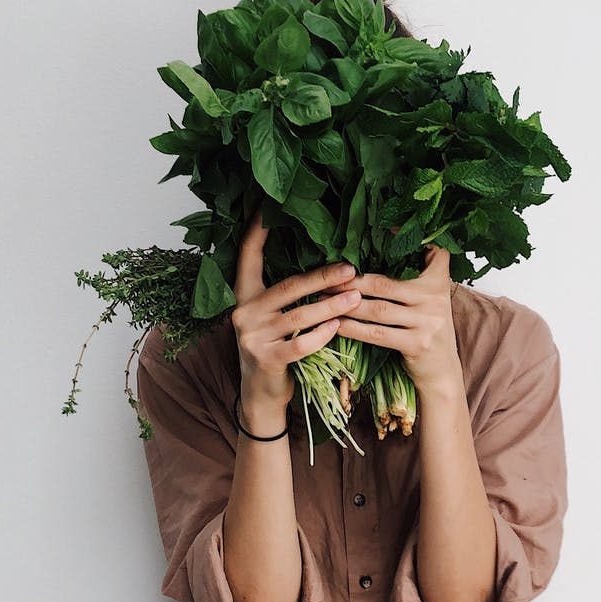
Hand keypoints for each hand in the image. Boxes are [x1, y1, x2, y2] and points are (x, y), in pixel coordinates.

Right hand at [231, 207, 362, 409]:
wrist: (261, 394)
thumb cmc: (275, 347)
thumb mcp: (272, 317)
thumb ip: (286, 295)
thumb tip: (327, 266)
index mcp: (244, 295)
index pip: (247, 255)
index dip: (257, 231)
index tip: (269, 206)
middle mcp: (244, 312)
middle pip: (288, 286)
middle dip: (323, 277)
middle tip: (351, 269)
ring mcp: (252, 337)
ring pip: (299, 316)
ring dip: (332, 306)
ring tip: (357, 298)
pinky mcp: (266, 359)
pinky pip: (300, 344)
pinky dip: (322, 335)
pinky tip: (339, 327)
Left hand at [331, 242, 460, 392]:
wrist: (442, 369)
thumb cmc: (427, 327)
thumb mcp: (431, 297)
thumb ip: (416, 274)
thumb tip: (381, 243)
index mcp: (439, 281)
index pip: (429, 253)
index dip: (405, 240)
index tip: (382, 227)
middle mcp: (435, 298)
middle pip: (385, 284)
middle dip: (352, 281)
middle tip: (326, 277)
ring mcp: (427, 322)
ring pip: (378, 309)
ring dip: (347, 304)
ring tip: (324, 299)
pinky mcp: (416, 344)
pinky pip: (377, 334)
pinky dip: (354, 329)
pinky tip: (337, 323)